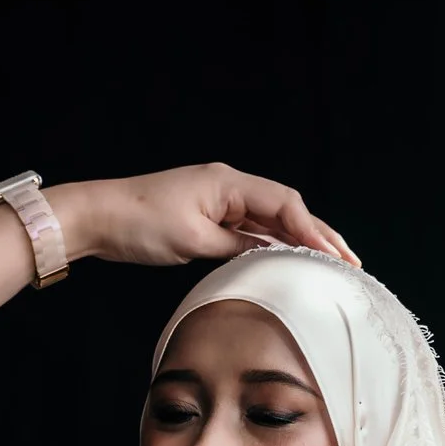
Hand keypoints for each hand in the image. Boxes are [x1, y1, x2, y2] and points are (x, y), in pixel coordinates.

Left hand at [50, 164, 359, 267]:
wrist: (95, 217)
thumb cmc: (138, 223)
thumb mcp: (193, 240)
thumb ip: (238, 246)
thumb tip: (271, 254)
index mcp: (228, 183)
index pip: (285, 204)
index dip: (314, 230)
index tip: (335, 255)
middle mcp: (229, 186)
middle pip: (287, 208)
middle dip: (319, 234)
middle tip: (349, 261)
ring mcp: (220, 200)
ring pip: (273, 219)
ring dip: (301, 240)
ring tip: (332, 262)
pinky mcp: (211, 215)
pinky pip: (253, 228)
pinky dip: (276, 243)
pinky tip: (293, 259)